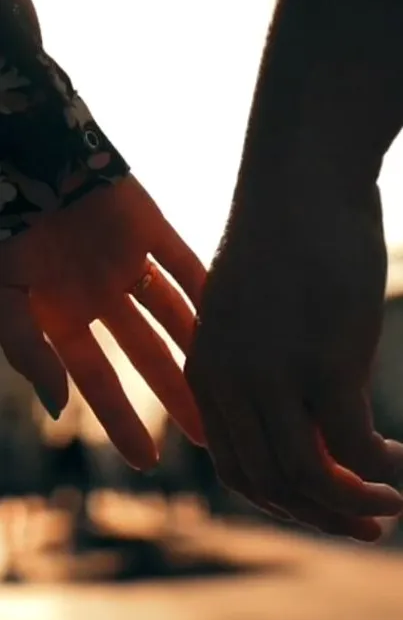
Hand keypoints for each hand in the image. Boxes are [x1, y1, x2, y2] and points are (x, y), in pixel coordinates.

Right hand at [0, 175, 205, 467]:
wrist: (19, 156)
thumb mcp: (2, 300)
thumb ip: (27, 353)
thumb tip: (58, 409)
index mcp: (63, 318)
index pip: (99, 381)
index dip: (121, 421)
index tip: (148, 462)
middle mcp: (100, 297)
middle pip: (148, 357)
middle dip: (176, 397)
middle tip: (211, 440)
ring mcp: (127, 264)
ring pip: (174, 317)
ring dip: (200, 352)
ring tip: (232, 390)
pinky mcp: (149, 226)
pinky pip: (186, 264)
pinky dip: (208, 289)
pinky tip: (236, 322)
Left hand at [186, 183, 402, 540]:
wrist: (302, 173)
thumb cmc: (287, 237)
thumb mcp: (259, 309)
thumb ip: (268, 365)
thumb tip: (315, 412)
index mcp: (208, 372)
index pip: (236, 466)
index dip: (282, 501)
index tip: (323, 507)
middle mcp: (231, 382)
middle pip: (268, 483)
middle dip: (318, 517)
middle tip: (366, 529)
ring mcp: (274, 376)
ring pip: (306, 479)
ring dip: (350, 508)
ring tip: (389, 510)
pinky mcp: (324, 363)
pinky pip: (355, 450)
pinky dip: (382, 474)